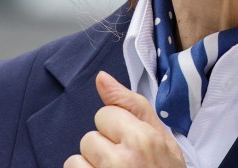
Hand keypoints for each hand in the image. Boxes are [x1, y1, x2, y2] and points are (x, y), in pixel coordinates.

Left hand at [64, 71, 185, 167]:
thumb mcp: (161, 138)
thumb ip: (131, 104)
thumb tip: (101, 78)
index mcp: (143, 138)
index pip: (106, 114)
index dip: (117, 128)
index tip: (130, 144)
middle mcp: (122, 160)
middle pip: (90, 136)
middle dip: (103, 148)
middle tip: (124, 165)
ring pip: (76, 159)